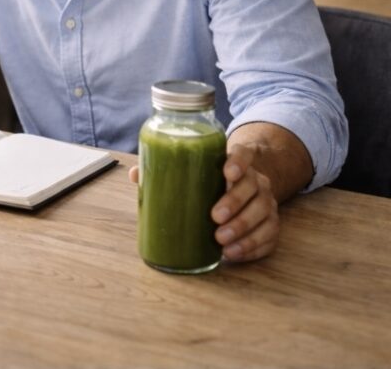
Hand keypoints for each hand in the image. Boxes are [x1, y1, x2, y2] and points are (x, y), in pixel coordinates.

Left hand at [127, 141, 279, 261]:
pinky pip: (270, 236)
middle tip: (215, 217)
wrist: (243, 188)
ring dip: (244, 229)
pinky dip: (252, 247)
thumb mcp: (193, 171)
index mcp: (236, 163)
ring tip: (221, 242)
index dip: (239, 161)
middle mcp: (256, 180)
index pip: (245, 153)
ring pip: (264, 214)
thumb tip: (136, 174)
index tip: (227, 172)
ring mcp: (266, 203)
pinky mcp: (270, 224)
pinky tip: (233, 253)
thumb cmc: (210, 180)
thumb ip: (167, 170)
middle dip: (235, 202)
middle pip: (254, 186)